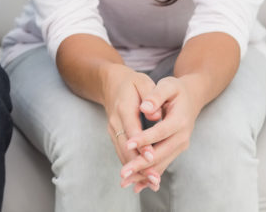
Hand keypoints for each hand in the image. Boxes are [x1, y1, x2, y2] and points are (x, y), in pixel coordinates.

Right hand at [101, 66, 160, 192]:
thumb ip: (150, 96)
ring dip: (136, 169)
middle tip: (154, 178)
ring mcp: (113, 130)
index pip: (132, 128)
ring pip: (123, 153)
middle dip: (139, 164)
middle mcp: (115, 122)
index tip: (151, 156)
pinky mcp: (115, 136)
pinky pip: (123, 153)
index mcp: (123, 107)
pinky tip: (144, 179)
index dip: (141, 143)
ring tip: (152, 183)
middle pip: (125, 146)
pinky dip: (132, 166)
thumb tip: (154, 115)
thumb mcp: (142, 82)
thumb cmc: (132, 83)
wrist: (111, 83)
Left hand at [119, 76, 201, 191]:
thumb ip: (156, 95)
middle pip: (161, 153)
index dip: (145, 139)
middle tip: (123, 173)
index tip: (130, 144)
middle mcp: (182, 137)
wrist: (191, 97)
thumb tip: (145, 107)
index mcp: (180, 120)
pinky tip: (137, 184)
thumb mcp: (168, 85)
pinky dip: (150, 174)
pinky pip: (162, 164)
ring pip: (161, 163)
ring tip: (125, 181)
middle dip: (141, 164)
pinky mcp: (175, 149)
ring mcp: (180, 145)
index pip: (160, 132)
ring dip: (143, 173)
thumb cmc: (176, 89)